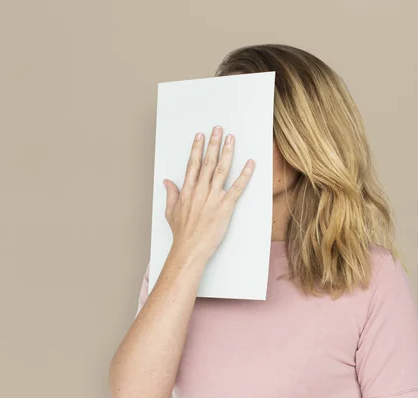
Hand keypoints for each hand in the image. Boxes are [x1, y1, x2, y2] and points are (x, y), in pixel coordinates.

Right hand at [163, 125, 255, 262]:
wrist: (190, 248)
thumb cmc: (182, 233)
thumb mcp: (171, 212)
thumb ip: (171, 194)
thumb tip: (167, 182)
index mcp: (187, 190)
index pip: (192, 164)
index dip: (197, 148)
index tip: (200, 136)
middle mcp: (200, 190)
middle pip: (208, 161)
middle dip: (213, 143)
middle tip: (218, 129)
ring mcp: (213, 197)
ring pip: (221, 169)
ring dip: (228, 152)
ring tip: (231, 139)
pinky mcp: (225, 206)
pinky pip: (237, 187)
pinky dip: (245, 174)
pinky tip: (250, 163)